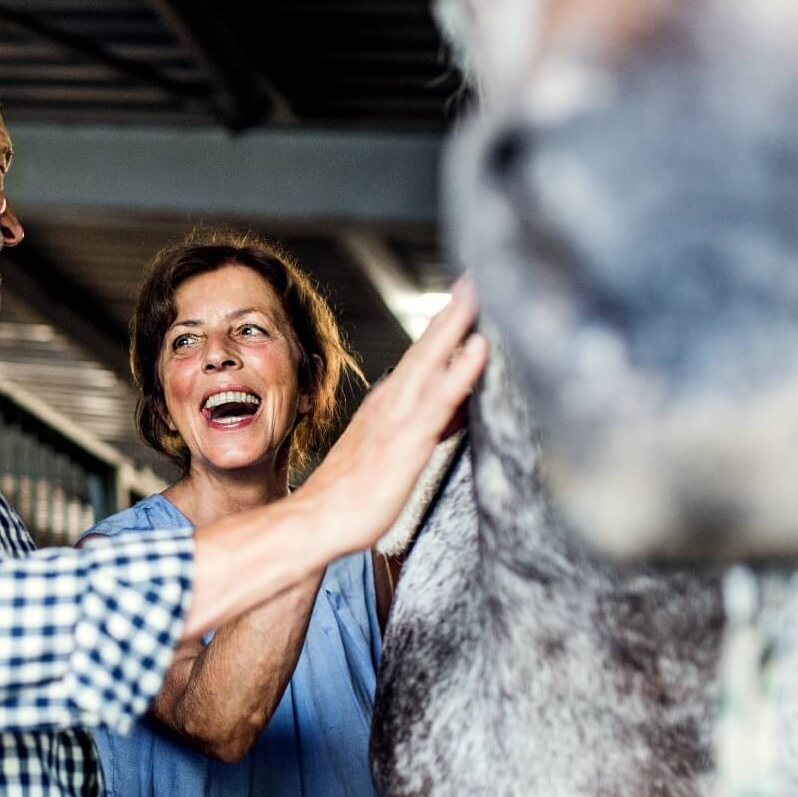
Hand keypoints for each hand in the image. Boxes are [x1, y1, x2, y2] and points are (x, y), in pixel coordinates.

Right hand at [299, 278, 486, 553]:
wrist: (317, 520)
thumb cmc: (349, 496)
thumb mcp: (388, 456)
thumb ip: (418, 430)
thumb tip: (449, 414)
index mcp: (387, 403)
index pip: (421, 355)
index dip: (443, 327)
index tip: (464, 296)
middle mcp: (393, 401)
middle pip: (429, 346)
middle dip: (453, 311)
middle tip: (475, 277)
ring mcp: (400, 417)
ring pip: (434, 360)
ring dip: (456, 324)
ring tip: (477, 293)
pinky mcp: (410, 440)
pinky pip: (442, 397)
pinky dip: (462, 369)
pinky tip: (480, 347)